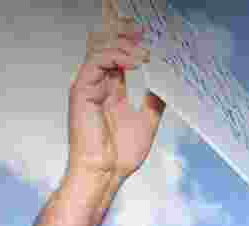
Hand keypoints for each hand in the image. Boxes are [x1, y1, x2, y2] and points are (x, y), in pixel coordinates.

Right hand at [67, 2, 163, 183]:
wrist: (105, 173)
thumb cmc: (120, 154)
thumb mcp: (147, 122)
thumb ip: (154, 101)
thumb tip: (166, 85)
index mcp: (111, 88)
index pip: (117, 54)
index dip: (129, 39)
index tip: (149, 34)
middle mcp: (98, 82)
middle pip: (105, 43)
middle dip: (124, 31)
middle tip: (145, 28)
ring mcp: (88, 84)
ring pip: (101, 48)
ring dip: (125, 44)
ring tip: (146, 52)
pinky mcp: (82, 90)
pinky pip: (96, 62)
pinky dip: (117, 57)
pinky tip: (137, 62)